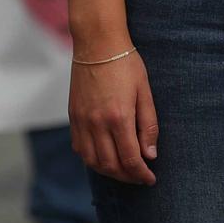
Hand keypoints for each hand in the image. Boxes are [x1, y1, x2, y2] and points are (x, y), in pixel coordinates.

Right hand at [69, 48, 157, 184]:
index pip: (130, 159)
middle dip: (127, 176)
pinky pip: (80, 148)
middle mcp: (97, 123)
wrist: (97, 43)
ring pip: (93, 161)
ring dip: (109, 171)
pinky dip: (92, 160)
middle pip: (111, 165)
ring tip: (123, 170)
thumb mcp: (144, 91)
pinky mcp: (73, 117)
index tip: (150, 179)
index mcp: (119, 117)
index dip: (141, 174)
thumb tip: (150, 155)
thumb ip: (148, 125)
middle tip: (139, 177)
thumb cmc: (125, 64)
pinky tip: (104, 158)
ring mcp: (82, 121)